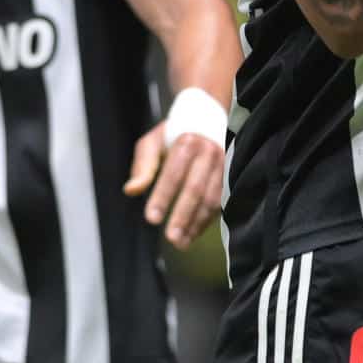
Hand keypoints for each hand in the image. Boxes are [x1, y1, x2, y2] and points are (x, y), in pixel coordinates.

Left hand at [123, 122, 225, 249]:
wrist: (207, 120)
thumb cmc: (173, 136)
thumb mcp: (152, 143)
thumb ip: (142, 166)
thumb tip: (131, 190)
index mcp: (187, 142)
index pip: (173, 173)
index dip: (163, 197)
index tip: (152, 218)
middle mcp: (209, 153)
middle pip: (195, 189)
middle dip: (183, 215)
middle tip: (171, 237)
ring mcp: (223, 164)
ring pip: (212, 198)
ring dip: (197, 223)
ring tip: (181, 242)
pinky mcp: (230, 175)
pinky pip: (221, 201)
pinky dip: (207, 220)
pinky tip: (194, 233)